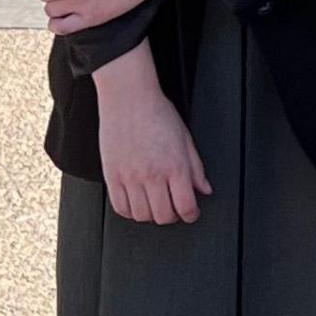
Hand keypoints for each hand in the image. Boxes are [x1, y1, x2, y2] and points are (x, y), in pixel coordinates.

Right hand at [92, 47, 208, 223]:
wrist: (128, 98)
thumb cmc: (157, 112)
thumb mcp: (185, 139)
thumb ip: (196, 168)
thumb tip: (204, 189)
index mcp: (175, 166)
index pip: (186, 206)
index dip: (192, 215)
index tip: (191, 213)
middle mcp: (152, 175)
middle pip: (163, 216)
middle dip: (173, 216)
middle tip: (174, 208)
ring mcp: (130, 177)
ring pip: (141, 215)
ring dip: (151, 215)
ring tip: (155, 204)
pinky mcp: (112, 176)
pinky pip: (120, 207)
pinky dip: (130, 211)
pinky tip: (137, 203)